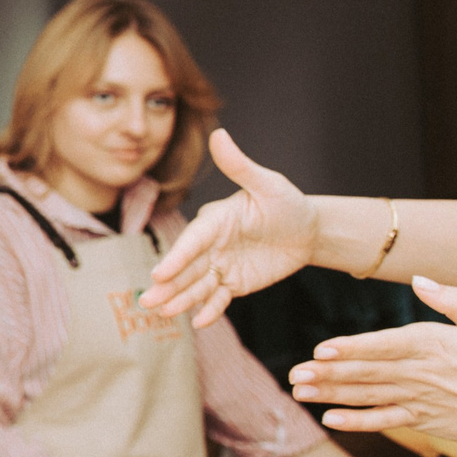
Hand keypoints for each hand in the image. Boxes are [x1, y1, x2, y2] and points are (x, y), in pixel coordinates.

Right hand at [142, 131, 316, 326]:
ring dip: (182, 300)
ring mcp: (220, 266)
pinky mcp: (234, 283)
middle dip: (168, 286)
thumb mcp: (268, 184)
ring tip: (165, 314)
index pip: (191, 241)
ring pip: (197, 285)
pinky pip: (219, 298)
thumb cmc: (287, 202)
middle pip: (186, 268)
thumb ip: (240, 166)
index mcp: (214, 221)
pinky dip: (210, 310)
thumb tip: (219, 134)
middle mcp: (211, 245)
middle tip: (148, 302)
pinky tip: (200, 322)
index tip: (159, 274)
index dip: (176, 258)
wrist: (308, 230)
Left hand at [287, 276, 456, 454]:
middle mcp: (420, 372)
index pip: (383, 345)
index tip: (321, 350)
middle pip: (366, 372)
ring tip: (300, 393)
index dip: (350, 348)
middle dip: (327, 374)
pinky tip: (331, 420)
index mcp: (431, 344)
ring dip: (331, 395)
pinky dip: (358, 422)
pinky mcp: (421, 420)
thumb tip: (420, 279)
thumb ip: (451, 299)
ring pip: (367, 396)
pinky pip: (384, 421)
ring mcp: (418, 398)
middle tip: (294, 374)